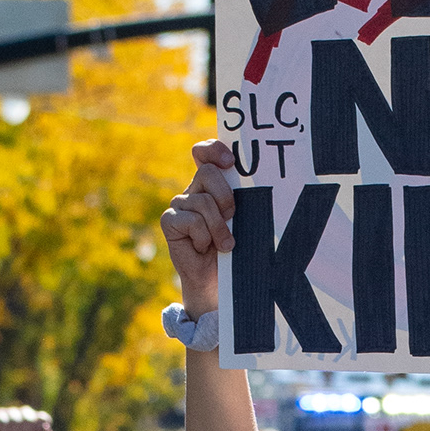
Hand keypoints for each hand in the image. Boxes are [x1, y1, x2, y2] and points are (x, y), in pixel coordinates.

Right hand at [161, 139, 235, 317]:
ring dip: (219, 227)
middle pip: (207, 173)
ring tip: (224, 244)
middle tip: (233, 217)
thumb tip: (260, 181)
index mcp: (211, 184)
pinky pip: (191, 221)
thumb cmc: (236, 248)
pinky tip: (203, 248)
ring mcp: (179, 204)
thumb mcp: (243, 220)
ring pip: (203, 202)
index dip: (214, 150)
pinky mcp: (169, 221)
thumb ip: (241, 198)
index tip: (231, 163)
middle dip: (225, 196)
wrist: (217, 280)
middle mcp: (193, 189)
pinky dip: (203, 237)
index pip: (205, 153)